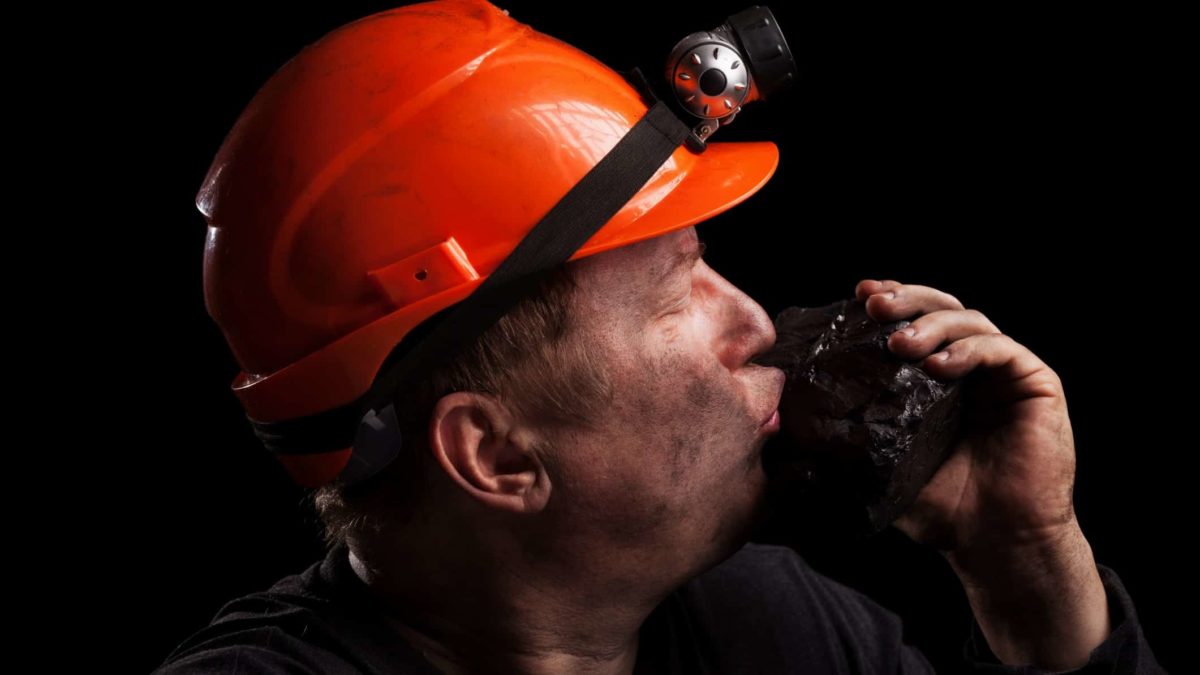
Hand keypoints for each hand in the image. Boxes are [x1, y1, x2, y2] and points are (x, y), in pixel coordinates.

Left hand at [855, 279, 1078, 559]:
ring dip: (931, 324)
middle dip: (906, 299)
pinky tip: (938, 364)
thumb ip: (848, 439)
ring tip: (898, 342)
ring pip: (971, 321)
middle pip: (942, 308)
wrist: (995, 543)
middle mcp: (973, 367)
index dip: (891, 300)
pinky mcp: (1037, 384)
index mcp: (938, 378)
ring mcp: (1006, 373)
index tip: (859, 295)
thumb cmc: (942, 508)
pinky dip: (967, 350)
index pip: (915, 322)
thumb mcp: (882, 465)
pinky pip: (1002, 349)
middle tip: (874, 305)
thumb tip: (787, 424)